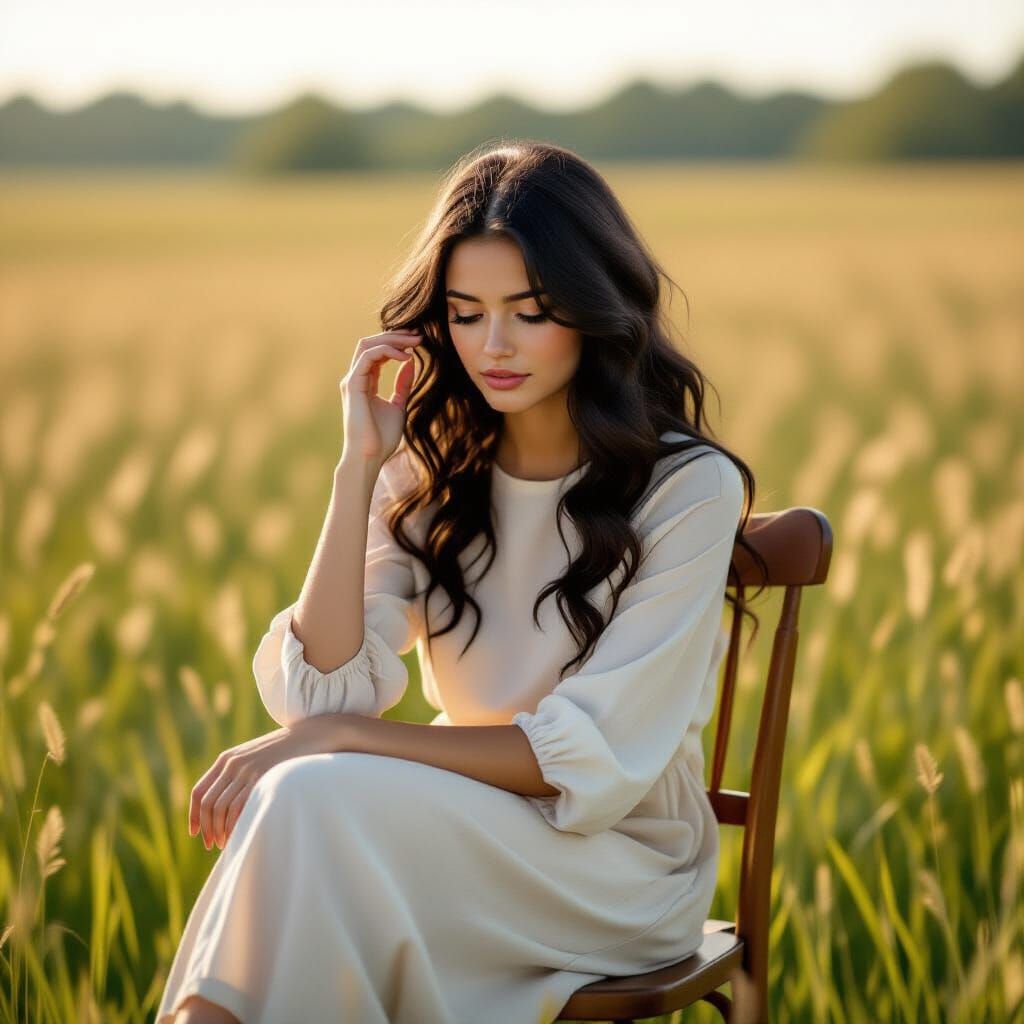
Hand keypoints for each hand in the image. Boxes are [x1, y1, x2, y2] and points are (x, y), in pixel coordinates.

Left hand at [188, 717, 339, 850]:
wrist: (311, 734)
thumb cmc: (286, 750)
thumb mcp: (255, 757)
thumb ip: (239, 773)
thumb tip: (226, 803)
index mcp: (226, 759)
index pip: (199, 792)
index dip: (194, 815)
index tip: (195, 833)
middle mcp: (232, 764)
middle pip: (208, 804)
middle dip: (207, 828)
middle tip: (212, 844)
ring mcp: (247, 770)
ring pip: (221, 808)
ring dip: (220, 830)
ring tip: (226, 843)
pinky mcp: (261, 777)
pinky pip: (239, 807)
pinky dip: (235, 825)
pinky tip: (240, 833)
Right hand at [339, 326, 422, 466]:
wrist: (369, 457)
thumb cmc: (382, 438)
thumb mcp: (399, 406)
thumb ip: (403, 386)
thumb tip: (410, 364)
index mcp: (365, 382)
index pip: (378, 352)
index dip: (397, 343)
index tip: (419, 341)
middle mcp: (356, 378)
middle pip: (371, 343)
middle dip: (395, 336)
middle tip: (419, 335)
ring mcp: (352, 380)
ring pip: (368, 345)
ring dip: (392, 340)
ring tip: (415, 342)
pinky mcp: (353, 384)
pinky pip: (368, 356)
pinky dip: (387, 351)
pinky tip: (405, 357)